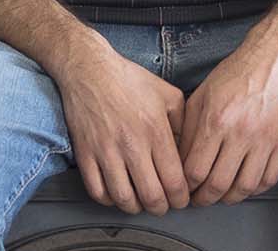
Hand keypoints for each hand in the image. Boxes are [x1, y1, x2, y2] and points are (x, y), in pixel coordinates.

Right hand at [50, 30, 189, 215]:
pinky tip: (117, 193)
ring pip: (124, 199)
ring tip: (141, 201)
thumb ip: (184, 124)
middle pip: (152, 196)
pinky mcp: (85, 153)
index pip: (175, 182)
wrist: (88, 69)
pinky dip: (109, 200)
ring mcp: (106, 151)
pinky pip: (97, 190)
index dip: (182, 199)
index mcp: (155, 131)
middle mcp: (132, 144)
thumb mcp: (168, 95)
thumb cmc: (129, 80)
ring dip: (136, 207)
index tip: (181, 198)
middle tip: (164, 204)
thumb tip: (191, 151)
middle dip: (162, 208)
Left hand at [179, 38, 277, 204]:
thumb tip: (179, 157)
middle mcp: (240, 133)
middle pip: (218, 184)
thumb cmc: (235, 74)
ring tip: (221, 196)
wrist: (273, 61)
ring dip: (230, 198)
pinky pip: (269, 178)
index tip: (183, 188)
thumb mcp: (201, 95)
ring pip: (245, 187)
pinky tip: (244, 186)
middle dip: (204, 198)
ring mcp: (264, 140)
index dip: (185, 185)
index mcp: (216, 120)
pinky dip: (255, 189)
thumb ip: (189, 127)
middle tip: (199, 199)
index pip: (195, 169)